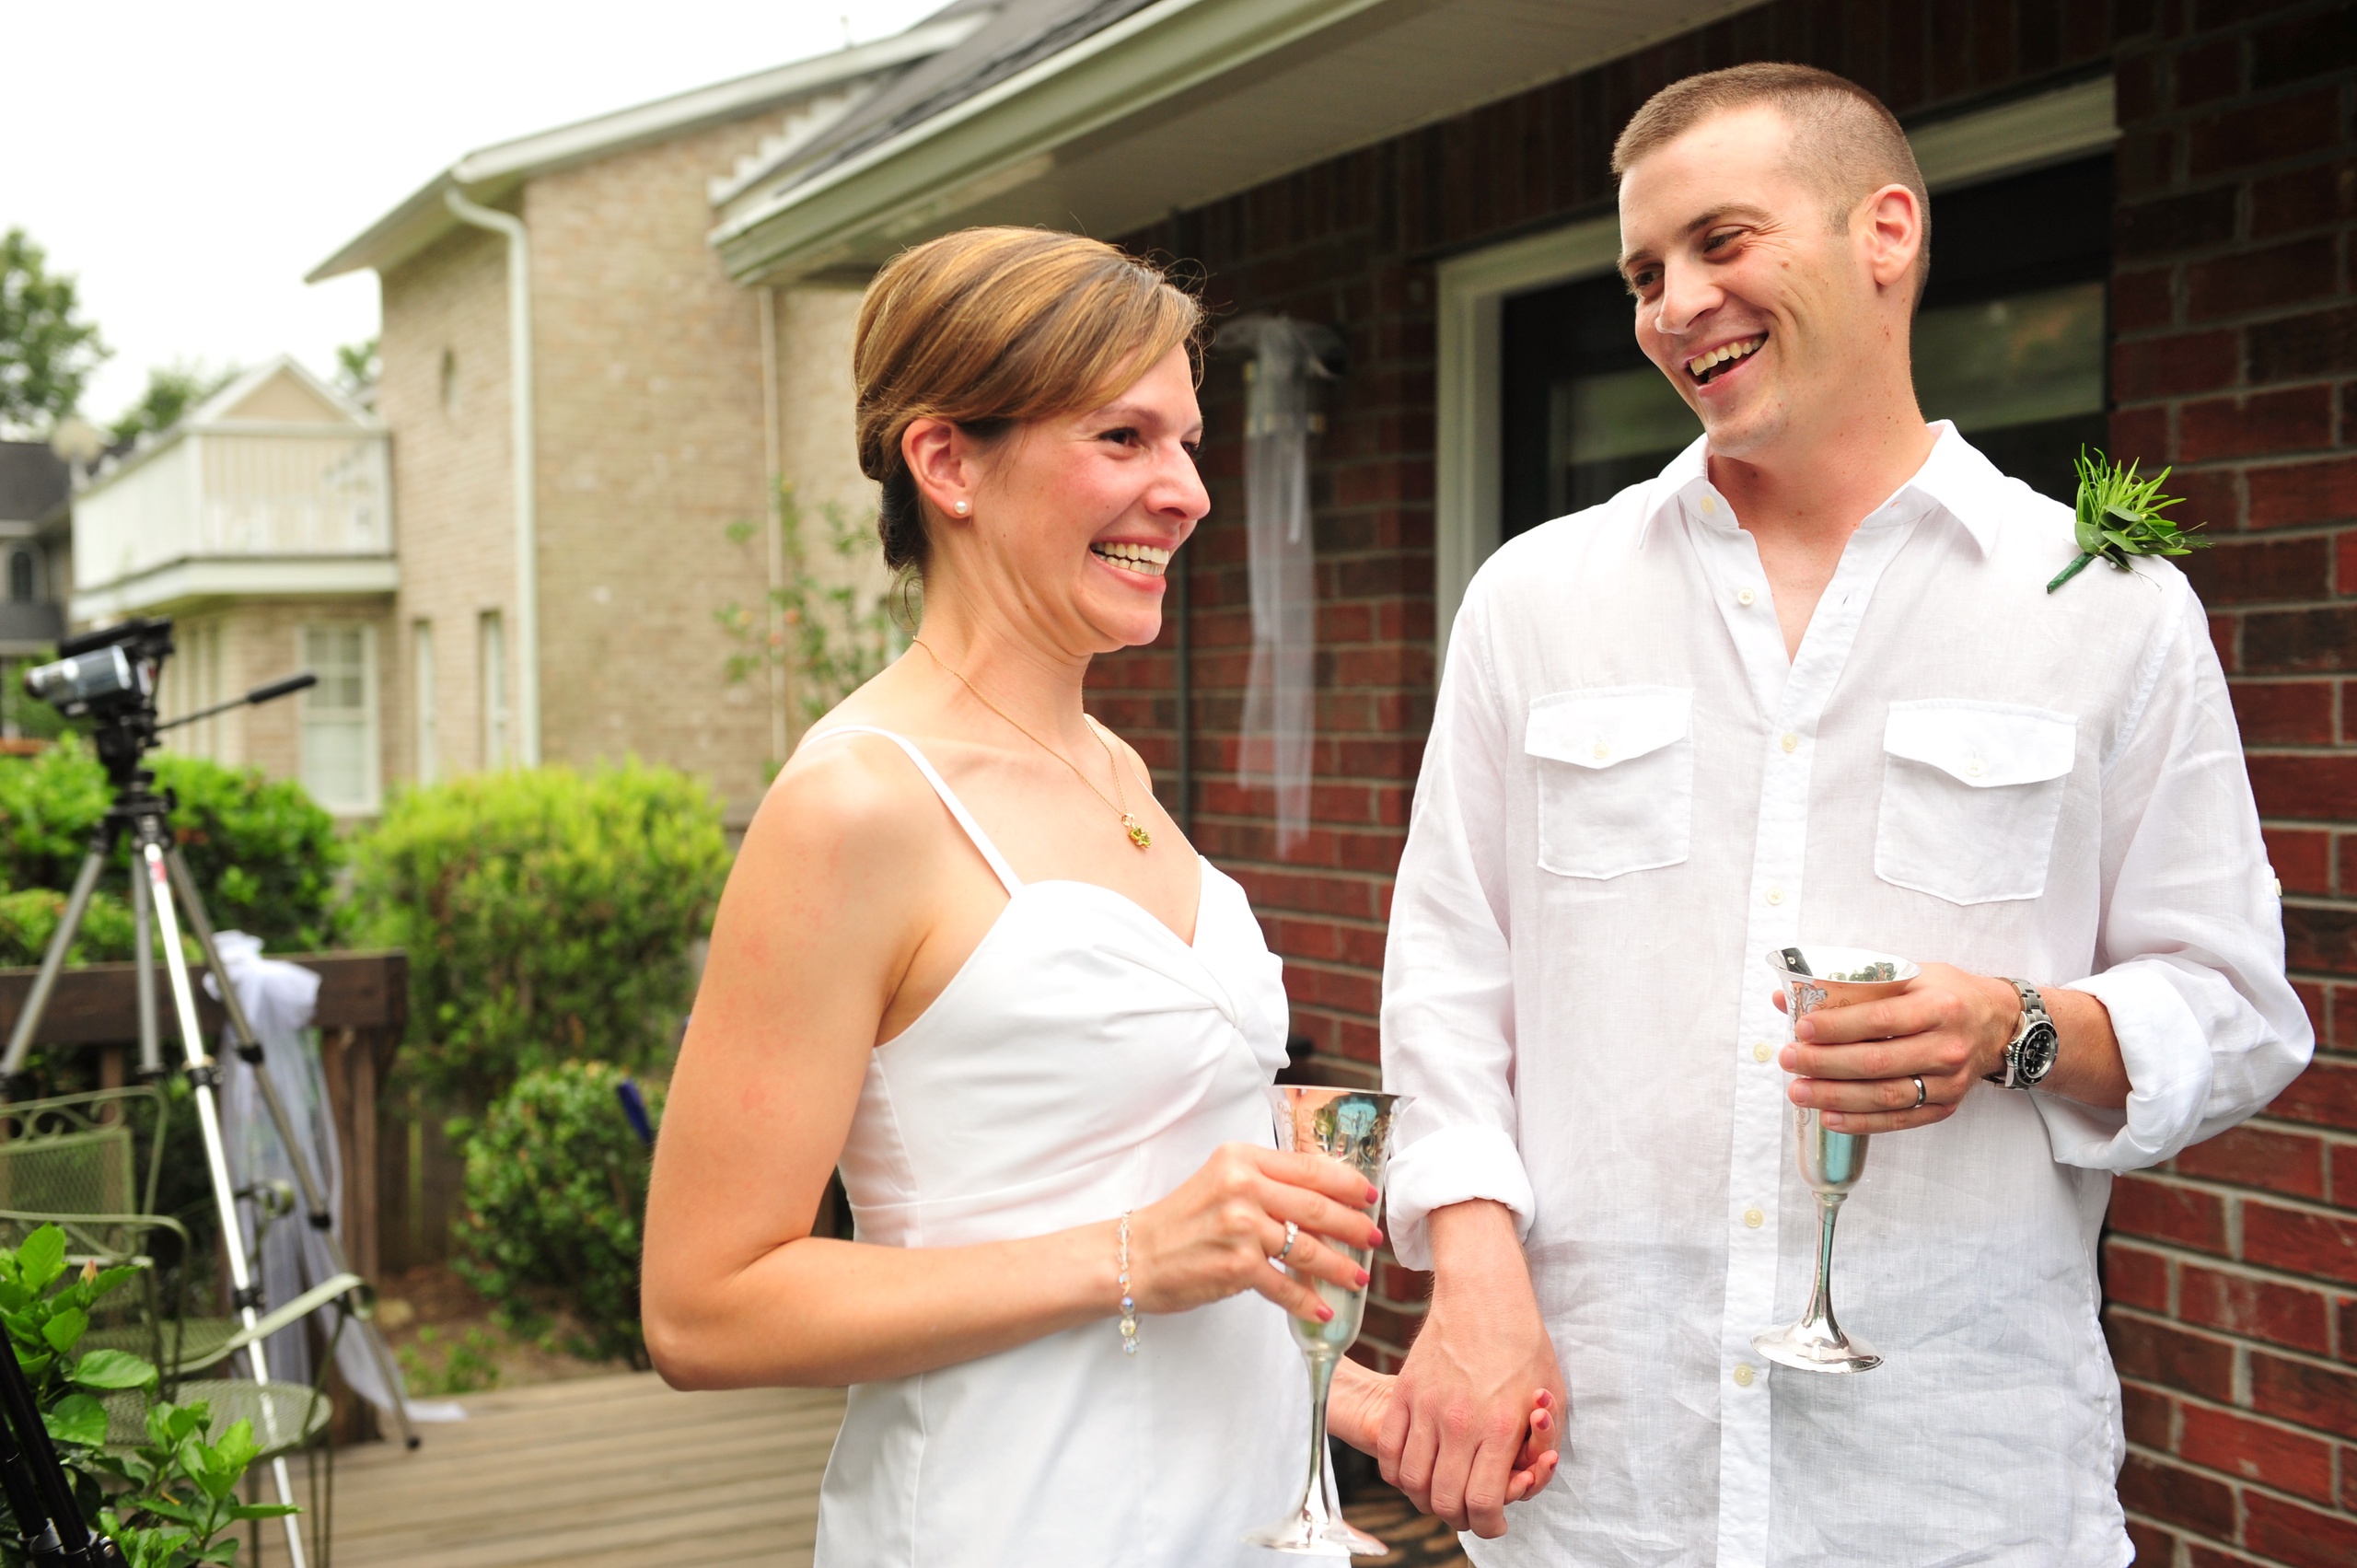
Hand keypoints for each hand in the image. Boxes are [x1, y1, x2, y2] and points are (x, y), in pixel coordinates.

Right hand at [1127, 1142, 1382, 1325]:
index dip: (1346, 1183)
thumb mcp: (1221, 1183)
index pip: (1308, 1167)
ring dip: (1339, 1266)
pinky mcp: (1236, 1265)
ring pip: (1307, 1247)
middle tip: (1373, 1239)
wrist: (1135, 1257)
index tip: (1369, 1196)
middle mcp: (1242, 1186)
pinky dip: (1307, 1300)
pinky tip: (1323, 1308)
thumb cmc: (1181, 1222)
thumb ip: (1265, 1184)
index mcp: (1242, 1158)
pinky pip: (1285, 1284)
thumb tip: (1322, 1201)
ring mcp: (1240, 1226)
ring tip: (1357, 1277)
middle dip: (1352, 1226)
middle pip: (1316, 1205)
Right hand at [1331, 1360, 1558, 1503]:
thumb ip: (1542, 1446)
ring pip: (1412, 1482)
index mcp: (1500, 1425)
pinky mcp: (1404, 1392)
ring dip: (1428, 1499)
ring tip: (1444, 1492)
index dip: (1489, 1524)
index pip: (1482, 1501)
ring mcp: (1425, 1406)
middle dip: (1461, 1518)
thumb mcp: (1553, 1397)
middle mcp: (1458, 1421)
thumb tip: (1522, 1479)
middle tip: (1471, 1511)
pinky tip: (1417, 1470)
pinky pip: (1388, 1452)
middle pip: (1444, 1500)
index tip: (1494, 1522)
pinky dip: (1398, 1474)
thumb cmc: (1525, 1346)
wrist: (1484, 1295)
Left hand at [1775, 962, 2018, 1132]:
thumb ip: (1849, 986)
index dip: (1838, 1026)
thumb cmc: (1944, 994)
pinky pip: (1899, 1119)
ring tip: (1798, 1092)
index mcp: (1938, 1006)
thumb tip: (1787, 997)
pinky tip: (1829, 1117)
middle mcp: (1947, 1046)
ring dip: (1835, 1097)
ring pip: (1885, 1096)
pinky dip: (1861, 1122)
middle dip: (1825, 1063)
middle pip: (1877, 1062)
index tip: (1802, 1027)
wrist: (1997, 1023)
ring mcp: (1949, 1081)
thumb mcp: (1907, 975)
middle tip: (1789, 1060)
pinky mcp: (1946, 1106)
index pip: (1880, 1019)